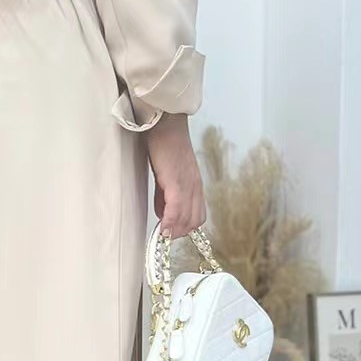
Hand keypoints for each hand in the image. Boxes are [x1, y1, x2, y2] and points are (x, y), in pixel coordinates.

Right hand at [146, 114, 205, 237]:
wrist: (165, 124)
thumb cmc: (164, 145)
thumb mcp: (167, 174)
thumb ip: (166, 195)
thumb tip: (164, 214)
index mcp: (194, 184)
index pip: (197, 215)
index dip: (185, 228)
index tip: (171, 232)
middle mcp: (195, 186)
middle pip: (195, 220)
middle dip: (180, 233)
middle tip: (165, 236)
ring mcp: (188, 184)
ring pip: (188, 218)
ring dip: (175, 230)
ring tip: (163, 234)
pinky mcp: (176, 181)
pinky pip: (177, 208)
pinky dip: (170, 221)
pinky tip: (163, 227)